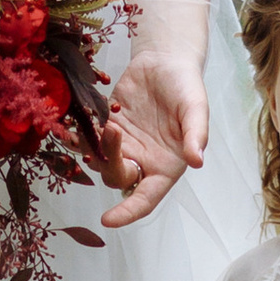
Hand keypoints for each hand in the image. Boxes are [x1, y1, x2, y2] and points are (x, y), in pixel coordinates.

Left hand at [99, 50, 206, 230]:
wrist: (166, 60)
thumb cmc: (186, 87)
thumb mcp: (196, 109)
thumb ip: (196, 135)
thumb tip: (197, 161)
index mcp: (165, 166)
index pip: (145, 199)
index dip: (127, 213)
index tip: (108, 220)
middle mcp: (142, 160)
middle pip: (117, 178)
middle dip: (110, 161)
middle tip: (112, 130)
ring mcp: (122, 144)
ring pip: (99, 159)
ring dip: (94, 146)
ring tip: (101, 121)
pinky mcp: (107, 125)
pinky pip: (90, 137)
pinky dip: (83, 132)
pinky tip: (82, 117)